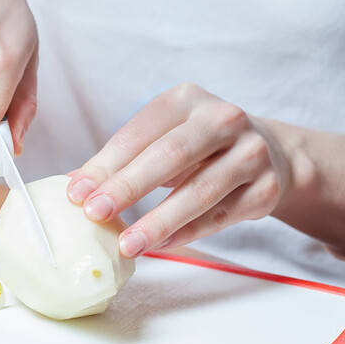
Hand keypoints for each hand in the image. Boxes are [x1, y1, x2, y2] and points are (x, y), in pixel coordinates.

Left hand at [66, 83, 292, 257]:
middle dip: (128, 187)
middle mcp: (224, 119)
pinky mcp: (266, 188)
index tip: (76, 193)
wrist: (269, 152)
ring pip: (199, 191)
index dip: (106, 164)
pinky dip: (187, 232)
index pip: (139, 133)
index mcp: (187, 99)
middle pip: (171, 156)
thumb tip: (75, 186)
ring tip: (127, 244)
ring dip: (158, 221)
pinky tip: (160, 245)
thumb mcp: (162, 136)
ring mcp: (251, 153)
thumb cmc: (198, 146)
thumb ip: (122, 158)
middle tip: (95, 214)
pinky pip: (221, 215)